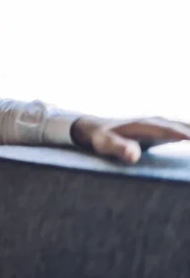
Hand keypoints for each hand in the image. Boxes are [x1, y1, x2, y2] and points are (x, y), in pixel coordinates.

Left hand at [71, 116, 189, 163]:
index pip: (168, 130)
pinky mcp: (163, 131)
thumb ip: (119, 148)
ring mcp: (161, 125)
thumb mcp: (105, 144)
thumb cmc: (100, 138)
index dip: (183, 134)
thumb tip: (133, 156)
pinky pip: (184, 131)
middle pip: (183, 127)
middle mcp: (156, 122)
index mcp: (144, 125)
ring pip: (186, 127)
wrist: (97, 128)